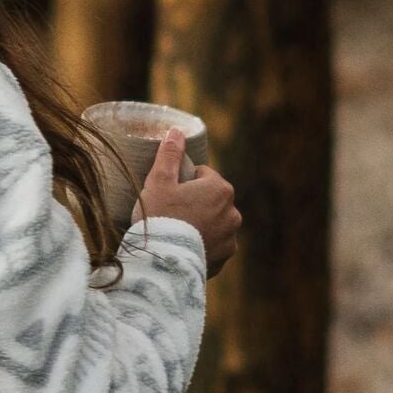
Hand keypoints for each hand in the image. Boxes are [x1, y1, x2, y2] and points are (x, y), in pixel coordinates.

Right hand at [138, 128, 240, 277]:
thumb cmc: (160, 218)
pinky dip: (202, 245)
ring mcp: (230, 237)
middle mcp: (233, 212)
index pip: (202, 175)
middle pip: (209, 200)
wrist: (162, 262)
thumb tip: (177, 131)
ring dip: (201, 224)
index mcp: (220, 188)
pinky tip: (184, 248)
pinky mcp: (224, 258)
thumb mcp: (159, 181)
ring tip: (177, 233)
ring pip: (213, 223)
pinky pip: (213, 246)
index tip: (169, 194)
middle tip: (170, 214)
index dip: (182, 182)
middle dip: (194, 203)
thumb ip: (170, 154)